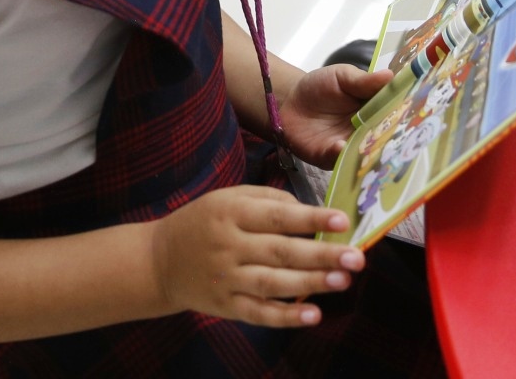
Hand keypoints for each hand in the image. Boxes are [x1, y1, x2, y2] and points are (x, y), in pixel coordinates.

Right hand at [148, 186, 364, 327]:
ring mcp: (226, 279)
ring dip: (310, 283)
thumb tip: (308, 211)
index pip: (276, 216)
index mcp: (230, 213)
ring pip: (273, 283)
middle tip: (356, 258)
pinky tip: (313, 315)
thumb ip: (266, 200)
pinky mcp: (225, 306)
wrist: (159, 260)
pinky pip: (258, 313)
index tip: (342, 220)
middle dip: (321, 255)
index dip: (311, 218)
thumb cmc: (202, 222)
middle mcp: (228, 246)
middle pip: (280, 251)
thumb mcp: (227, 198)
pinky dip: (285, 317)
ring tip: (343, 280)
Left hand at [279, 64, 396, 167]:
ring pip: (366, 155)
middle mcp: (368, 132)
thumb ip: (363, 81)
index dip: (403, 116)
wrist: (290, 102)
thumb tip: (390, 75)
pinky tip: (339, 146)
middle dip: (390, 139)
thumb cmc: (320, 87)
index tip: (411, 115)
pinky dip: (340, 155)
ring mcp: (351, 147)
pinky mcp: (331, 158)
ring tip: (369, 145)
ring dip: (368, 152)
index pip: (395, 116)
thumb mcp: (341, 76)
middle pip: (385, 139)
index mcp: (375, 110)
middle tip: (393, 135)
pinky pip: (340, 161)